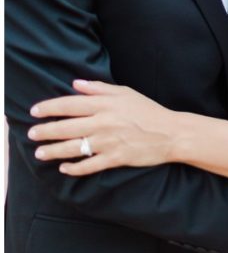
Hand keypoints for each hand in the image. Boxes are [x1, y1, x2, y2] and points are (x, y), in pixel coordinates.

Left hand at [28, 79, 176, 174]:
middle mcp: (104, 122)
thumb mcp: (126, 93)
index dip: (49, 108)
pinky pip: (88, 166)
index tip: (34, 112)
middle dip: (44, 131)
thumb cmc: (149, 111)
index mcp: (106, 104)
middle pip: (66, 127)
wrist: (171, 133)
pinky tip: (64, 168)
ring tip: (40, 152)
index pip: (69, 105)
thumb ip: (99, 89)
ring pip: (72, 148)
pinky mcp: (115, 158)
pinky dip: (74, 168)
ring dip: (52, 151)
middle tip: (31, 134)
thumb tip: (76, 84)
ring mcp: (108, 142)